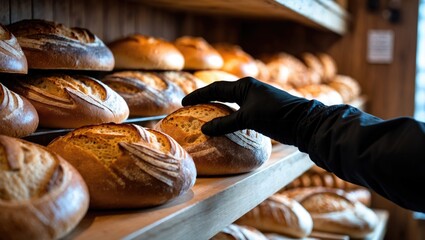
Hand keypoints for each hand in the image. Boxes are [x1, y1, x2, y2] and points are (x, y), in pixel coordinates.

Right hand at [182, 77, 314, 144]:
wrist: (302, 123)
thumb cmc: (275, 115)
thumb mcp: (247, 118)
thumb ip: (225, 123)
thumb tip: (204, 129)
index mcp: (244, 86)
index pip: (215, 88)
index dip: (199, 95)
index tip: (184, 102)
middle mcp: (248, 90)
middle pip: (222, 94)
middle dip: (206, 100)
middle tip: (191, 108)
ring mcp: (255, 100)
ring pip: (231, 104)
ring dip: (218, 109)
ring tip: (204, 116)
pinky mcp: (261, 112)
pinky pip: (239, 113)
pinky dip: (229, 118)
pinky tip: (224, 126)